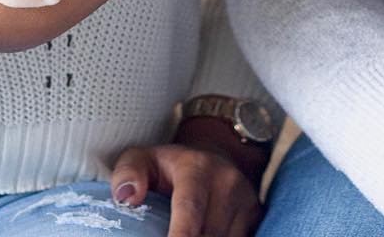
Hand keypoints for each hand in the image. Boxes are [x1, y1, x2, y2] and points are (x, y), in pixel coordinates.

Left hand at [110, 141, 260, 236]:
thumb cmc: (169, 166)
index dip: (180, 236)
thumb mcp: (143, 159)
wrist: (213, 156)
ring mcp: (245, 199)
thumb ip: (128, 172)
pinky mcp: (255, 214)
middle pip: (207, 235)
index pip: (189, 211)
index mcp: (196, 168)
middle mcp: (226, 181)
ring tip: (188, 233)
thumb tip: (128, 197)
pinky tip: (205, 234)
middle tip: (169, 234)